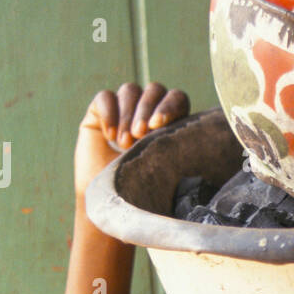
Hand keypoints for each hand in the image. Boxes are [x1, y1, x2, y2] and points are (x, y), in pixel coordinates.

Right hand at [75, 82, 189, 197]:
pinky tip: (108, 135)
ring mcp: (124, 109)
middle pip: (154, 90)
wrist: (107, 203)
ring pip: (130, 90)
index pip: (177, 98)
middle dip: (146, 110)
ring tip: (123, 144)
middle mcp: (148, 112)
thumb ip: (177, 147)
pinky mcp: (99, 112)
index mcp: (170, 122)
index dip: (170, 106)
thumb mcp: (165, 169)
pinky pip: (105, 97)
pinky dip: (108, 112)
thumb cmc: (141, 191)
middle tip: (139, 135)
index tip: (158, 126)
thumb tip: (194, 138)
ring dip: (127, 114)